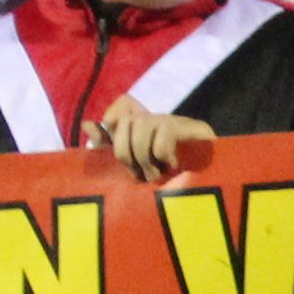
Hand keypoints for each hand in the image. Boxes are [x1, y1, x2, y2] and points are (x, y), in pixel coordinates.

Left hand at [92, 103, 211, 181]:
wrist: (206, 178)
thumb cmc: (165, 176)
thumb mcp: (132, 164)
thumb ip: (109, 147)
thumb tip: (87, 123)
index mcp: (137, 127)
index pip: (115, 115)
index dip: (110, 132)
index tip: (123, 160)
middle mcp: (152, 118)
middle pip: (125, 122)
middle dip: (127, 154)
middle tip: (141, 174)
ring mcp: (171, 120)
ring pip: (142, 127)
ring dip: (146, 159)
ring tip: (158, 174)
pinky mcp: (191, 126)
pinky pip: (163, 135)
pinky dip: (164, 156)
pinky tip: (175, 165)